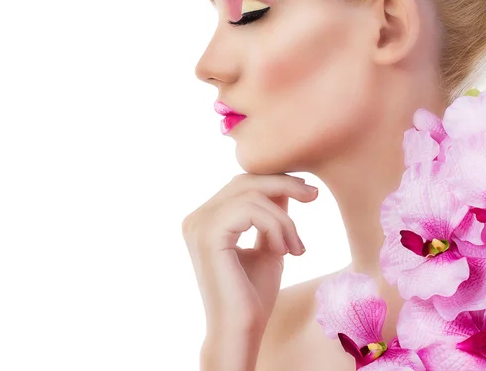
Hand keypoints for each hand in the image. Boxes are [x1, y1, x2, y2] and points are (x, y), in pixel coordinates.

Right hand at [181, 173, 317, 335]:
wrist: (242, 330)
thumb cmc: (253, 294)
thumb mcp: (267, 244)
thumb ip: (270, 215)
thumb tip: (285, 184)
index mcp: (205, 219)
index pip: (241, 184)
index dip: (275, 182)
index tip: (309, 192)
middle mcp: (196, 218)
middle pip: (244, 181)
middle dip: (284, 184)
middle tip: (314, 195)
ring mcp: (199, 224)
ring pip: (252, 195)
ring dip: (284, 219)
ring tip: (295, 247)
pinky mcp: (209, 234)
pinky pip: (251, 210)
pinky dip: (275, 226)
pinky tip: (282, 250)